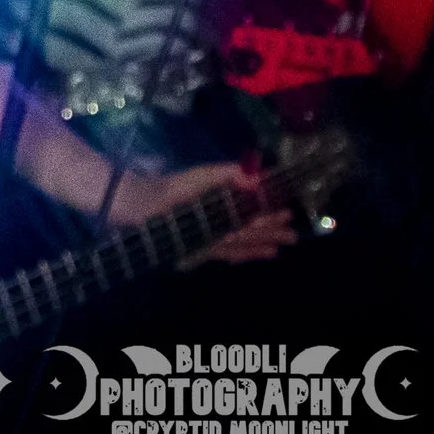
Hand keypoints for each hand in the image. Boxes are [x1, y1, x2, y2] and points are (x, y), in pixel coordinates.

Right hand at [112, 162, 297, 266]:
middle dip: (271, 232)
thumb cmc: (170, 190)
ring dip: (259, 247)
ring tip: (277, 251)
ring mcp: (210, 242)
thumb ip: (228, 174)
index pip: (253, 214)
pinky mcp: (199, 249)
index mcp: (223, 212)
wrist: (140, 209)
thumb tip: (257, 178)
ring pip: (240, 246)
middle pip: (250, 232)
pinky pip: (224, 255)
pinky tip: (246, 258)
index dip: (270, 214)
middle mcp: (220, 231)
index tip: (287, 212)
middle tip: (293, 235)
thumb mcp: (199, 176)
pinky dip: (239, 257)